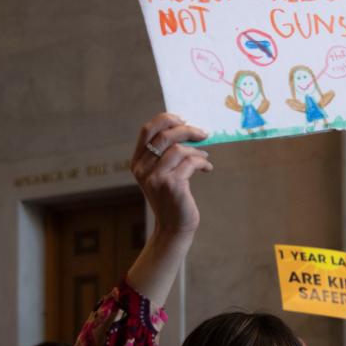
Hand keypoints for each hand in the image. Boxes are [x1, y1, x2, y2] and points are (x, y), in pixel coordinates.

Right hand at [131, 113, 211, 241]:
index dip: (165, 119)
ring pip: (179, 149)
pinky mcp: (172, 185)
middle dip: (187, 130)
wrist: (174, 226)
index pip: (147, 130)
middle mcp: (143, 169)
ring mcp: (156, 177)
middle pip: (165, 135)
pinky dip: (202, 162)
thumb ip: (165, 154)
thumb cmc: (171, 198)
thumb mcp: (162, 174)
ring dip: (197, 150)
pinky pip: (191, 162)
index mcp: (138, 162)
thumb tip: (187, 128)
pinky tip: (207, 168)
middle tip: (203, 134)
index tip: (183, 119)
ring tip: (204, 157)